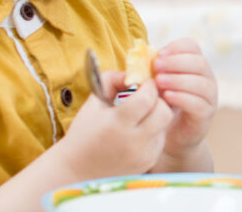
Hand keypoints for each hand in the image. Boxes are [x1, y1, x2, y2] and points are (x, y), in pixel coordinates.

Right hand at [56, 77, 172, 178]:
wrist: (77, 170)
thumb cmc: (84, 132)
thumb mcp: (92, 102)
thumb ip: (112, 80)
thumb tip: (133, 72)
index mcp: (116, 123)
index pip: (147, 98)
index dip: (149, 86)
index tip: (144, 83)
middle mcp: (132, 141)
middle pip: (164, 112)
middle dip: (158, 100)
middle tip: (148, 97)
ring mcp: (142, 154)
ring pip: (164, 125)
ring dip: (156, 115)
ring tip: (140, 115)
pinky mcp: (147, 163)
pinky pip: (160, 140)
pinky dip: (154, 131)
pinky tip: (138, 131)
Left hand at [153, 39, 218, 161]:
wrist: (170, 136)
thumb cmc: (161, 105)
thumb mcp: (157, 84)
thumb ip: (154, 70)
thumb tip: (141, 56)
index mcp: (195, 66)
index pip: (192, 47)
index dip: (176, 47)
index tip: (158, 54)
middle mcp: (207, 78)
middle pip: (199, 62)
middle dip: (175, 62)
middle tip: (156, 67)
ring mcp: (210, 97)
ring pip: (201, 83)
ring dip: (178, 80)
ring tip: (158, 82)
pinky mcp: (206, 115)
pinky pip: (199, 104)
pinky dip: (182, 98)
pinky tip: (167, 97)